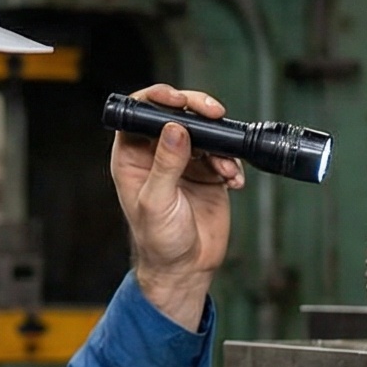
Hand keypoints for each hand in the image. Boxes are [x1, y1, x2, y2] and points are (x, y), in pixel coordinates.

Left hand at [109, 84, 243, 329]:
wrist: (186, 268)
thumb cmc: (159, 241)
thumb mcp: (157, 203)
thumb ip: (165, 165)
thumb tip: (175, 129)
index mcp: (132, 156)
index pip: (140, 113)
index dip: (157, 99)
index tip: (177, 99)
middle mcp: (157, 154)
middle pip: (176, 114)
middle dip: (197, 110)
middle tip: (213, 113)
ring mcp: (184, 161)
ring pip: (204, 132)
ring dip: (220, 144)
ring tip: (224, 168)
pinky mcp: (207, 172)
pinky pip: (223, 154)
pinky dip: (232, 163)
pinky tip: (233, 181)